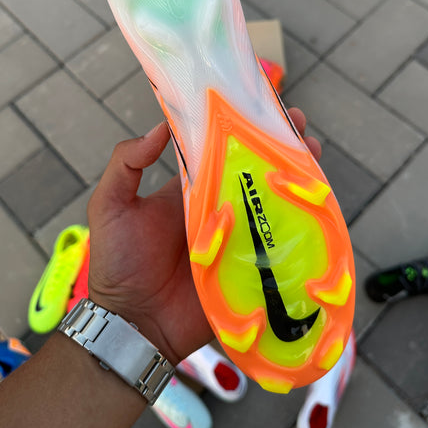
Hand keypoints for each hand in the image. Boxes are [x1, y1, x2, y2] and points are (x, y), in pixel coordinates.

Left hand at [87, 108, 320, 364]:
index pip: (219, 151)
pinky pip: (278, 242)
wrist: (133, 322)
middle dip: (278, 146)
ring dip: (294, 177)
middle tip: (298, 124)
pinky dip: (300, 224)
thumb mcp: (111, 205)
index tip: (259, 105)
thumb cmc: (117, 263)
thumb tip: (160, 127)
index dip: (239, 128)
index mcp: (189, 190)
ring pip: (272, 201)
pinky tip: (316, 203)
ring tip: (313, 152)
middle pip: (253, 171)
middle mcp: (217, 208)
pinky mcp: (250, 266)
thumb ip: (126, 164)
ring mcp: (237, 237)